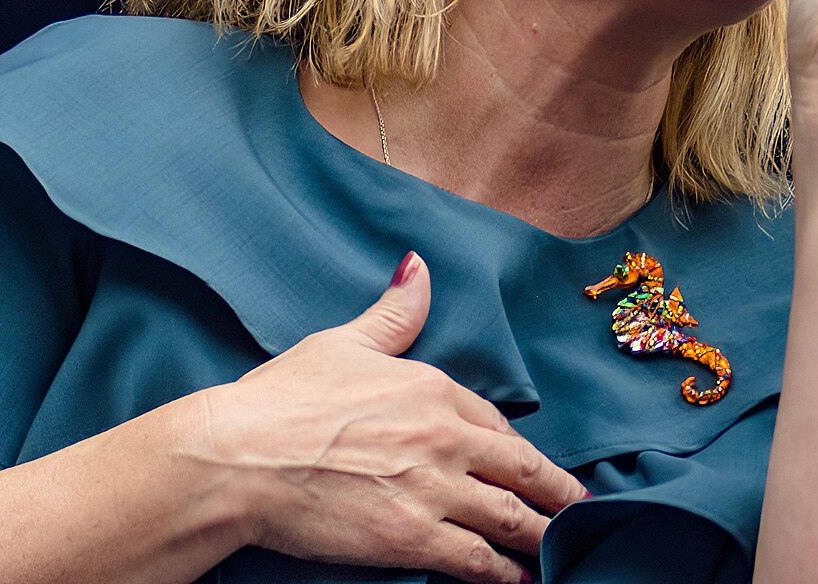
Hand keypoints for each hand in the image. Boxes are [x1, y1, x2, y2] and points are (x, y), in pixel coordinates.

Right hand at [192, 254, 587, 583]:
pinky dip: (504, 574)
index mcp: (432, 387)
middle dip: (556, 494)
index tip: (532, 466)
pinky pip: (477, 560)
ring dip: (541, 537)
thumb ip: (394, 312)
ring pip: (510, 518)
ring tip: (561, 550)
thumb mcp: (343, 343)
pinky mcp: (412, 538)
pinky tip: (520, 581)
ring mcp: (432, 490)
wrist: (238, 456)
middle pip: (521, 470)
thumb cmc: (281, 398)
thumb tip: (419, 266)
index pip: (494, 422)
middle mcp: (444, 437)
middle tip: (579, 511)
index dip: (516, 449)